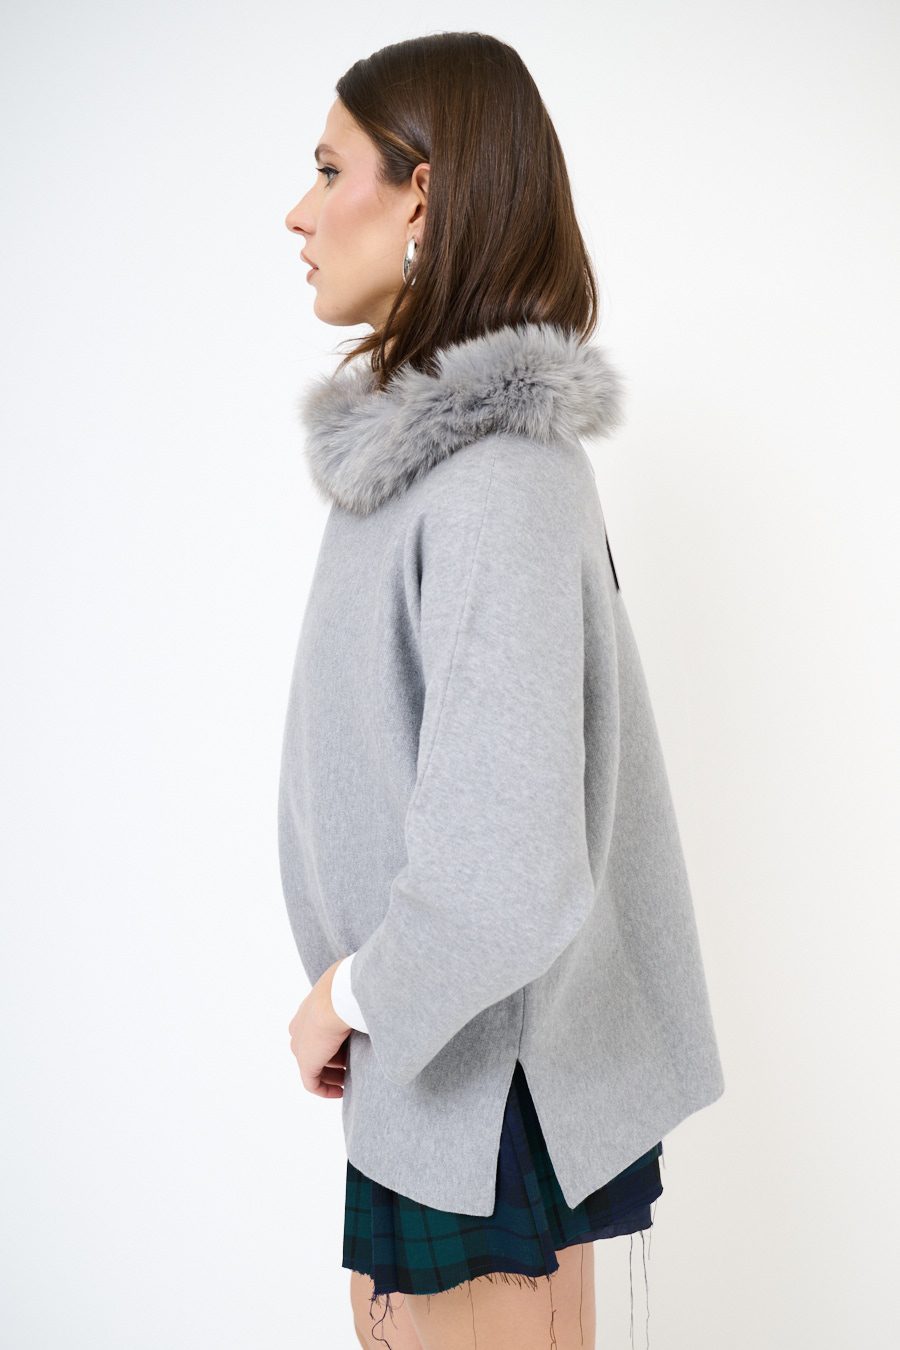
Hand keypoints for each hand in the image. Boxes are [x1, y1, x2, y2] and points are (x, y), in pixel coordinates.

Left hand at [288, 959, 353, 1098]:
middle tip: (353, 1067)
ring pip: (315, 1067)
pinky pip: (313, 1083)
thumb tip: (375, 1006)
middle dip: (334, 1061)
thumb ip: (354, 1003)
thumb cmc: (349, 989)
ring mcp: (301, 1046)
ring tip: (352, 1079)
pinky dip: (326, 1090)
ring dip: (333, 1075)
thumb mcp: (349, 993)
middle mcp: (300, 1029)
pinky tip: (342, 1091)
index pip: (317, 1033)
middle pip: (316, 1050)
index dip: (333, 1044)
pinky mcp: (306, 1063)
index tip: (349, 1052)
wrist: (339, 997)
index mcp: (308, 1010)